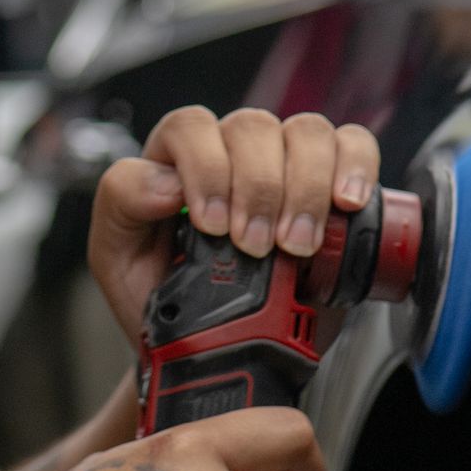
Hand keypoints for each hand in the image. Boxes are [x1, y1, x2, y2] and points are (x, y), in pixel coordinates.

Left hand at [89, 104, 379, 349]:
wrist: (203, 344)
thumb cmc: (157, 293)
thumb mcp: (115, 256)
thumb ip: (121, 206)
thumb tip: (164, 182)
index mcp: (174, 157)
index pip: (191, 126)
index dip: (205, 169)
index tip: (213, 226)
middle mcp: (230, 151)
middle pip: (253, 127)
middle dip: (259, 189)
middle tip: (256, 247)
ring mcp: (282, 162)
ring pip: (305, 133)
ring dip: (305, 188)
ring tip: (298, 244)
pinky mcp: (327, 184)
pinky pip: (351, 145)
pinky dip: (355, 167)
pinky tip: (347, 203)